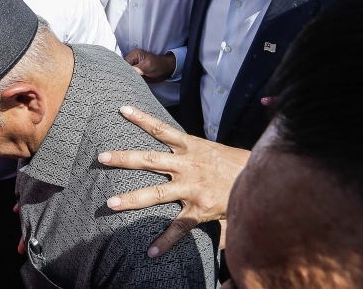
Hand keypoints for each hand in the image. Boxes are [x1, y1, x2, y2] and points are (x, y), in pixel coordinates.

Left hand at [98, 106, 250, 256]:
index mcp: (190, 147)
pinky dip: (165, 240)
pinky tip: (151, 251)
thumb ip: (190, 150)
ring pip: (156, 192)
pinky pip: (179, 227)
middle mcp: (188, 165)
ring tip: (110, 203)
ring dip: (132, 198)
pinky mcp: (199, 209)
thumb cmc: (234, 164)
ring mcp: (192, 188)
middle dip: (124, 159)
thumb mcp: (210, 150)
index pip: (162, 129)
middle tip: (101, 158)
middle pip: (149, 159)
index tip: (121, 109)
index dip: (141, 118)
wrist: (261, 179)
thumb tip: (170, 142)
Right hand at [124, 49, 175, 82]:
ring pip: (125, 74)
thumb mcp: (148, 66)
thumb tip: (127, 73)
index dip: (121, 70)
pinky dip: (129, 81)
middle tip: (123, 82)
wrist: (166, 70)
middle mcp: (132, 61)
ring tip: (125, 84)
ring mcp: (133, 67)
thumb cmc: (159, 65)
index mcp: (134, 55)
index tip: (121, 78)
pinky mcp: (135, 74)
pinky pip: (129, 78)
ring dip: (126, 79)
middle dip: (123, 75)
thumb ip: (138, 69)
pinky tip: (128, 85)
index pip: (123, 63)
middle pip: (122, 69)